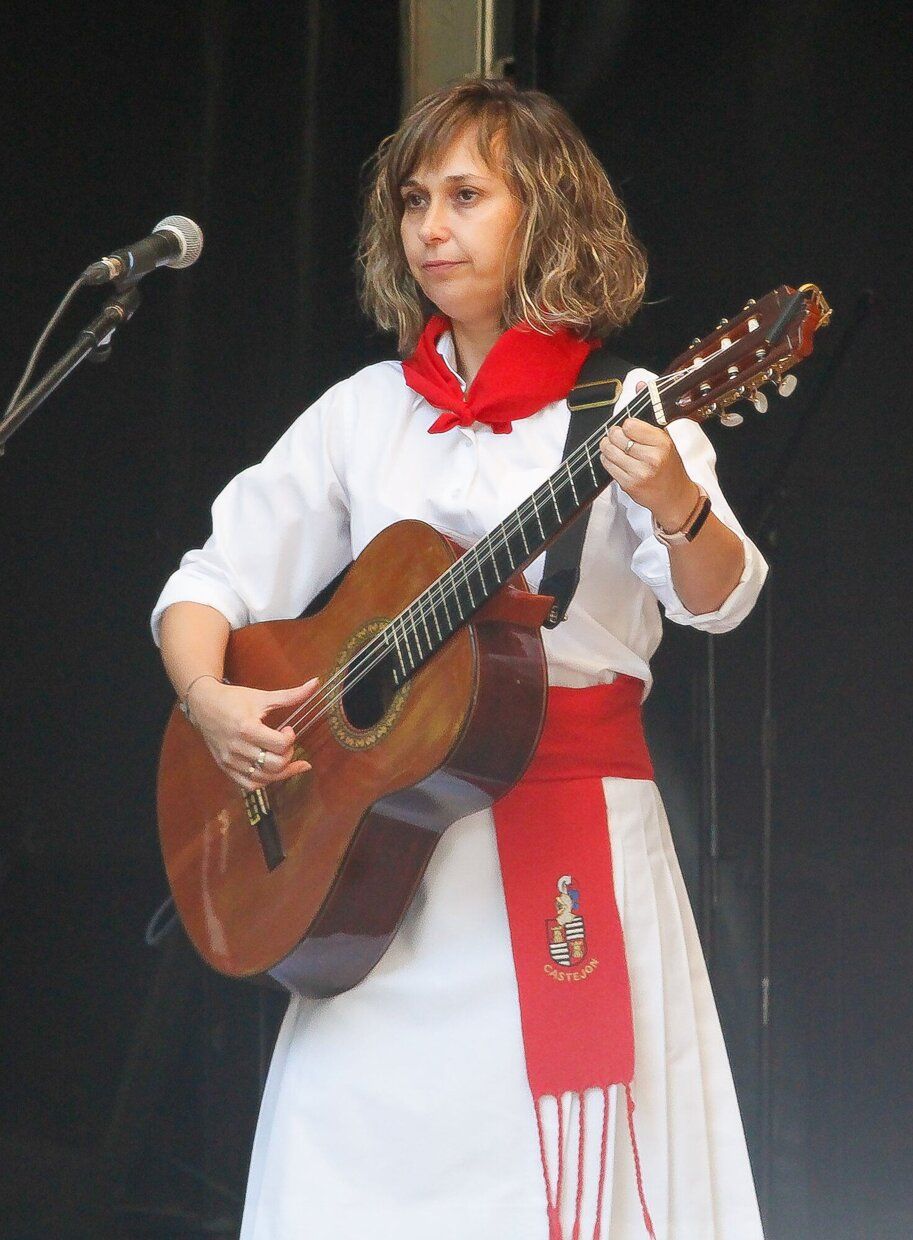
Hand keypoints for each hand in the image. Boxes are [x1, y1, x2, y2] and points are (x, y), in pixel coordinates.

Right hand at [186, 677, 319, 791]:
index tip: (287, 729)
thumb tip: (317, 683)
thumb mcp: (262, 696)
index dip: (290, 738)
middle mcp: (237, 748)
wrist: (203, 704)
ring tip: (284, 758)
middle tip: (285, 744)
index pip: (280, 745)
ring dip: (281, 771)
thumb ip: (291, 695)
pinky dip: (265, 780)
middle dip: (288, 755)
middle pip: (275, 765)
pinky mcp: (226, 768)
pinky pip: (250, 785)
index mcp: (247, 728)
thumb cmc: (233, 699)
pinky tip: (272, 771)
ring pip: (264, 778)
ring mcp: (230, 760)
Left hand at [599, 415, 698, 532]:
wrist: (674, 497)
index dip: (625, 426)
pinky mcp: (628, 484)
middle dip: (613, 435)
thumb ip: (647, 433)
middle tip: (616, 437)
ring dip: (607, 446)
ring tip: (614, 447)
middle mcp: (651, 458)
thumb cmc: (669, 469)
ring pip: (609, 450)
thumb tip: (624, 424)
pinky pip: (608, 465)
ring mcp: (638, 472)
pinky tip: (616, 460)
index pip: (630, 425)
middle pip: (616, 436)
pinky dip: (608, 460)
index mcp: (662, 443)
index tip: (627, 429)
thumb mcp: (666, 445)